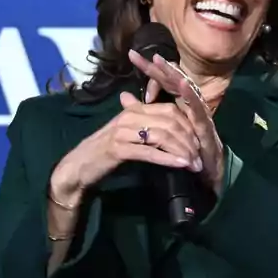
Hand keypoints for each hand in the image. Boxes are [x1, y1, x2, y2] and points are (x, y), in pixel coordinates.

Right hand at [50, 82, 202, 205]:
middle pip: (170, 122)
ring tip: (194, 165)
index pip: (170, 110)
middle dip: (189, 140)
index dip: (189, 125)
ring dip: (182, 151)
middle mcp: (129, 116)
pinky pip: (149, 151)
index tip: (199, 142)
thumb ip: (146, 124)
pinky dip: (168, 158)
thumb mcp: (127, 133)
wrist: (78, 166)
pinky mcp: (118, 148)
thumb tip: (168, 118)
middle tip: (200, 157)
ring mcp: (123, 131)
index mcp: (134, 110)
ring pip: (163, 136)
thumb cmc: (104, 151)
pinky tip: (181, 165)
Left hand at [127, 49, 226, 194]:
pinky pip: (198, 109)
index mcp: (179, 105)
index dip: (149, 69)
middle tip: (147, 54)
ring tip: (162, 62)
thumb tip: (124, 95)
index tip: (132, 55)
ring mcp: (200, 114)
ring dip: (175, 76)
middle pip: (175, 82)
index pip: (163, 83)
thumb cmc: (185, 151)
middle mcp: (190, 105)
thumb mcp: (160, 129)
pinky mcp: (206, 125)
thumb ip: (144, 111)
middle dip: (161, 68)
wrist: (206, 173)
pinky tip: (183, 84)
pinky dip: (191, 95)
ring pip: (187, 90)